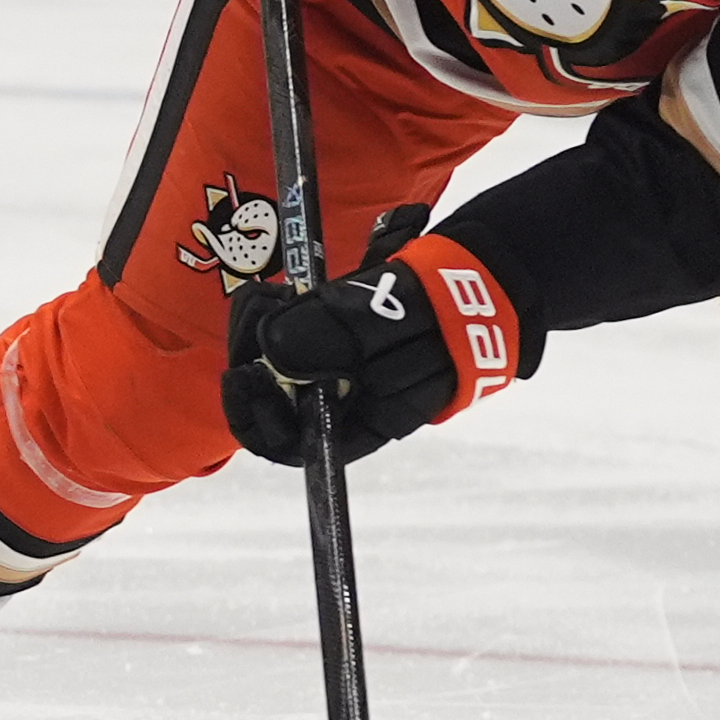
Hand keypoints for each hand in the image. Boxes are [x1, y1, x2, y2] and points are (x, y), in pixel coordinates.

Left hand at [222, 212, 524, 465]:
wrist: (477, 275)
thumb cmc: (440, 306)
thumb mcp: (389, 319)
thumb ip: (332, 337)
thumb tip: (268, 355)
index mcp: (358, 424)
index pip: (285, 444)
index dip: (253, 415)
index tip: (243, 372)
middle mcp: (339, 405)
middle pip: (264, 396)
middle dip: (250, 348)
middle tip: (264, 302)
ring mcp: (330, 370)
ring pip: (266, 360)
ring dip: (259, 322)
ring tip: (278, 291)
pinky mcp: (325, 337)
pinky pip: (279, 333)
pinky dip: (273, 309)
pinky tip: (284, 289)